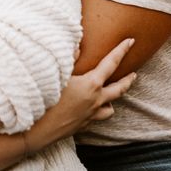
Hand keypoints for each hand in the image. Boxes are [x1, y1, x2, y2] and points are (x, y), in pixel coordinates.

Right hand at [26, 39, 135, 154]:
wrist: (36, 129)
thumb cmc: (45, 98)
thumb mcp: (56, 73)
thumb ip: (69, 58)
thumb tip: (76, 47)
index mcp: (91, 84)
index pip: (111, 63)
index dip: (121, 51)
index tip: (131, 41)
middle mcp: (95, 100)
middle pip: (119, 90)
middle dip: (127, 81)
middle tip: (134, 74)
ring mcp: (90, 116)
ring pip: (110, 109)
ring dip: (112, 101)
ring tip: (110, 97)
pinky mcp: (82, 127)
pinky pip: (96, 119)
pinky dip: (97, 113)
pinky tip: (90, 110)